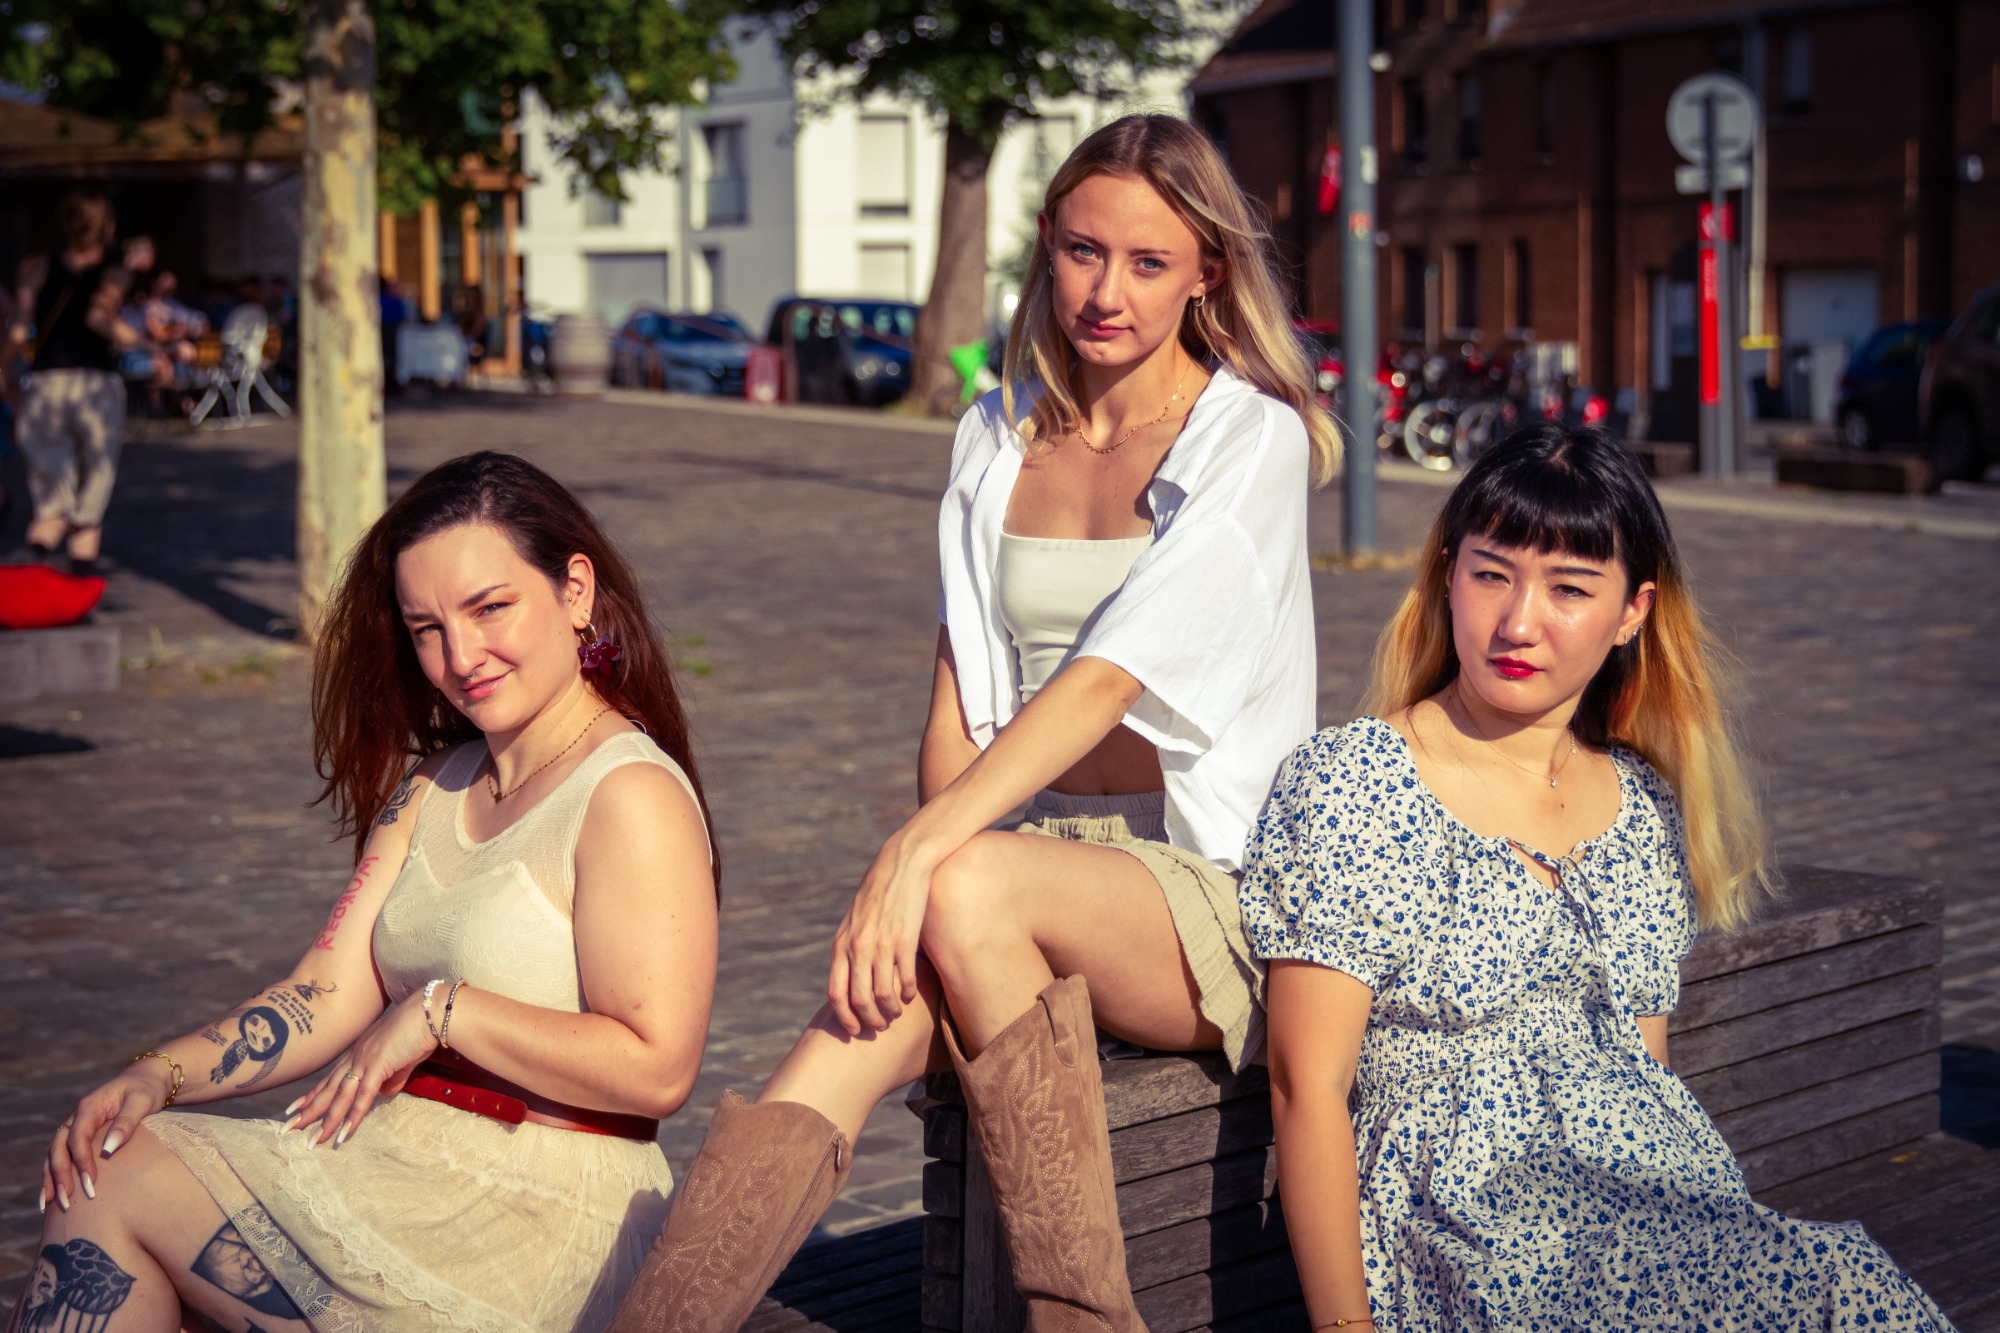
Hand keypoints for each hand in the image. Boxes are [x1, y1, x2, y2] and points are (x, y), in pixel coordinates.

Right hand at [41, 1063, 171, 1212]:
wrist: (147, 1081)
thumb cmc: (146, 1090)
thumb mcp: (141, 1101)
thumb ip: (126, 1123)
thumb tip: (108, 1150)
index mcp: (89, 1106)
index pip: (78, 1136)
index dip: (81, 1160)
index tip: (89, 1182)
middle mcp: (77, 1117)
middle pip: (59, 1147)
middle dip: (59, 1175)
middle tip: (66, 1200)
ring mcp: (75, 1127)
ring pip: (54, 1154)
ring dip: (51, 1179)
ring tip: (50, 1204)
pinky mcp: (79, 1137)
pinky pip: (61, 1157)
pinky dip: (53, 1176)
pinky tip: (49, 1196)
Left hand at [287, 990, 437, 1147]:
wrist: (430, 1012)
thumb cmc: (418, 1031)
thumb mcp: (401, 1060)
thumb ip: (390, 1078)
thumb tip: (382, 1095)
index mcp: (358, 1053)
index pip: (329, 1078)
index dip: (312, 1095)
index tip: (295, 1109)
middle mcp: (355, 1057)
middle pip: (327, 1089)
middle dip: (307, 1111)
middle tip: (288, 1129)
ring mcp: (364, 1060)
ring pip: (340, 1096)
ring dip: (326, 1120)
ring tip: (313, 1140)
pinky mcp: (378, 1065)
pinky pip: (363, 1096)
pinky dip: (353, 1116)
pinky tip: (343, 1132)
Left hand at [828, 829, 938, 1034]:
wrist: (900, 864)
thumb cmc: (876, 893)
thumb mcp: (853, 921)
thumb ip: (848, 948)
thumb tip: (847, 977)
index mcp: (841, 944)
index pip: (836, 993)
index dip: (844, 1017)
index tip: (854, 1030)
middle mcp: (858, 948)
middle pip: (859, 1000)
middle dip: (870, 1021)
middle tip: (879, 1026)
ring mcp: (881, 945)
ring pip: (883, 995)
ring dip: (891, 1010)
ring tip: (896, 1012)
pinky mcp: (905, 940)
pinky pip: (906, 979)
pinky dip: (908, 993)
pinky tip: (911, 994)